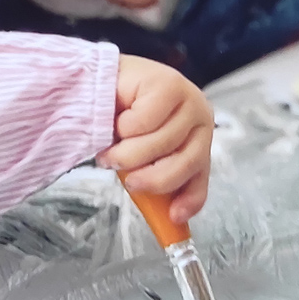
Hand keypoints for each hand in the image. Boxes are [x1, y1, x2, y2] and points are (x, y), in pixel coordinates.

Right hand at [97, 56, 211, 222]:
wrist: (98, 82)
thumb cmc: (118, 120)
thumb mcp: (141, 157)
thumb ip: (154, 176)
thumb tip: (167, 216)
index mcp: (197, 139)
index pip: (200, 176)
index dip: (189, 199)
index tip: (174, 217)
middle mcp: (199, 118)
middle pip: (183, 165)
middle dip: (150, 178)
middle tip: (128, 179)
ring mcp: (187, 99)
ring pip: (159, 145)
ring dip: (126, 152)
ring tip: (111, 147)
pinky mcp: (168, 84)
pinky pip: (143, 123)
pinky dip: (123, 127)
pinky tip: (118, 116)